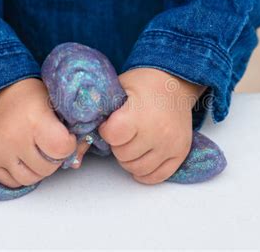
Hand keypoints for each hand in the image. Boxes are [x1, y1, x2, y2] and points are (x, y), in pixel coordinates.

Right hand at [0, 78, 88, 187]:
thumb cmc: (32, 97)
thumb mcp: (57, 104)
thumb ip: (73, 130)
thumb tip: (76, 162)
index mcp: (35, 120)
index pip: (61, 149)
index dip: (69, 145)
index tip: (68, 136)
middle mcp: (14, 138)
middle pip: (47, 168)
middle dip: (55, 159)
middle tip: (52, 144)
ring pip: (30, 179)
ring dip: (40, 169)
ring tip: (39, 152)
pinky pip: (12, 182)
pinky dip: (22, 174)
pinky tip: (25, 158)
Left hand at [99, 68, 204, 183]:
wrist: (175, 83)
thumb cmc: (143, 85)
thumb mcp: (118, 89)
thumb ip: (98, 112)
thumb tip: (78, 142)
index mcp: (140, 113)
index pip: (113, 136)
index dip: (107, 131)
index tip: (111, 123)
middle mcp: (158, 131)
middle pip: (124, 155)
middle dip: (118, 146)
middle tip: (123, 133)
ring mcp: (171, 144)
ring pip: (138, 169)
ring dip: (130, 160)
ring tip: (133, 143)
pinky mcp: (181, 152)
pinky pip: (158, 176)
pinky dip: (146, 172)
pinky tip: (142, 157)